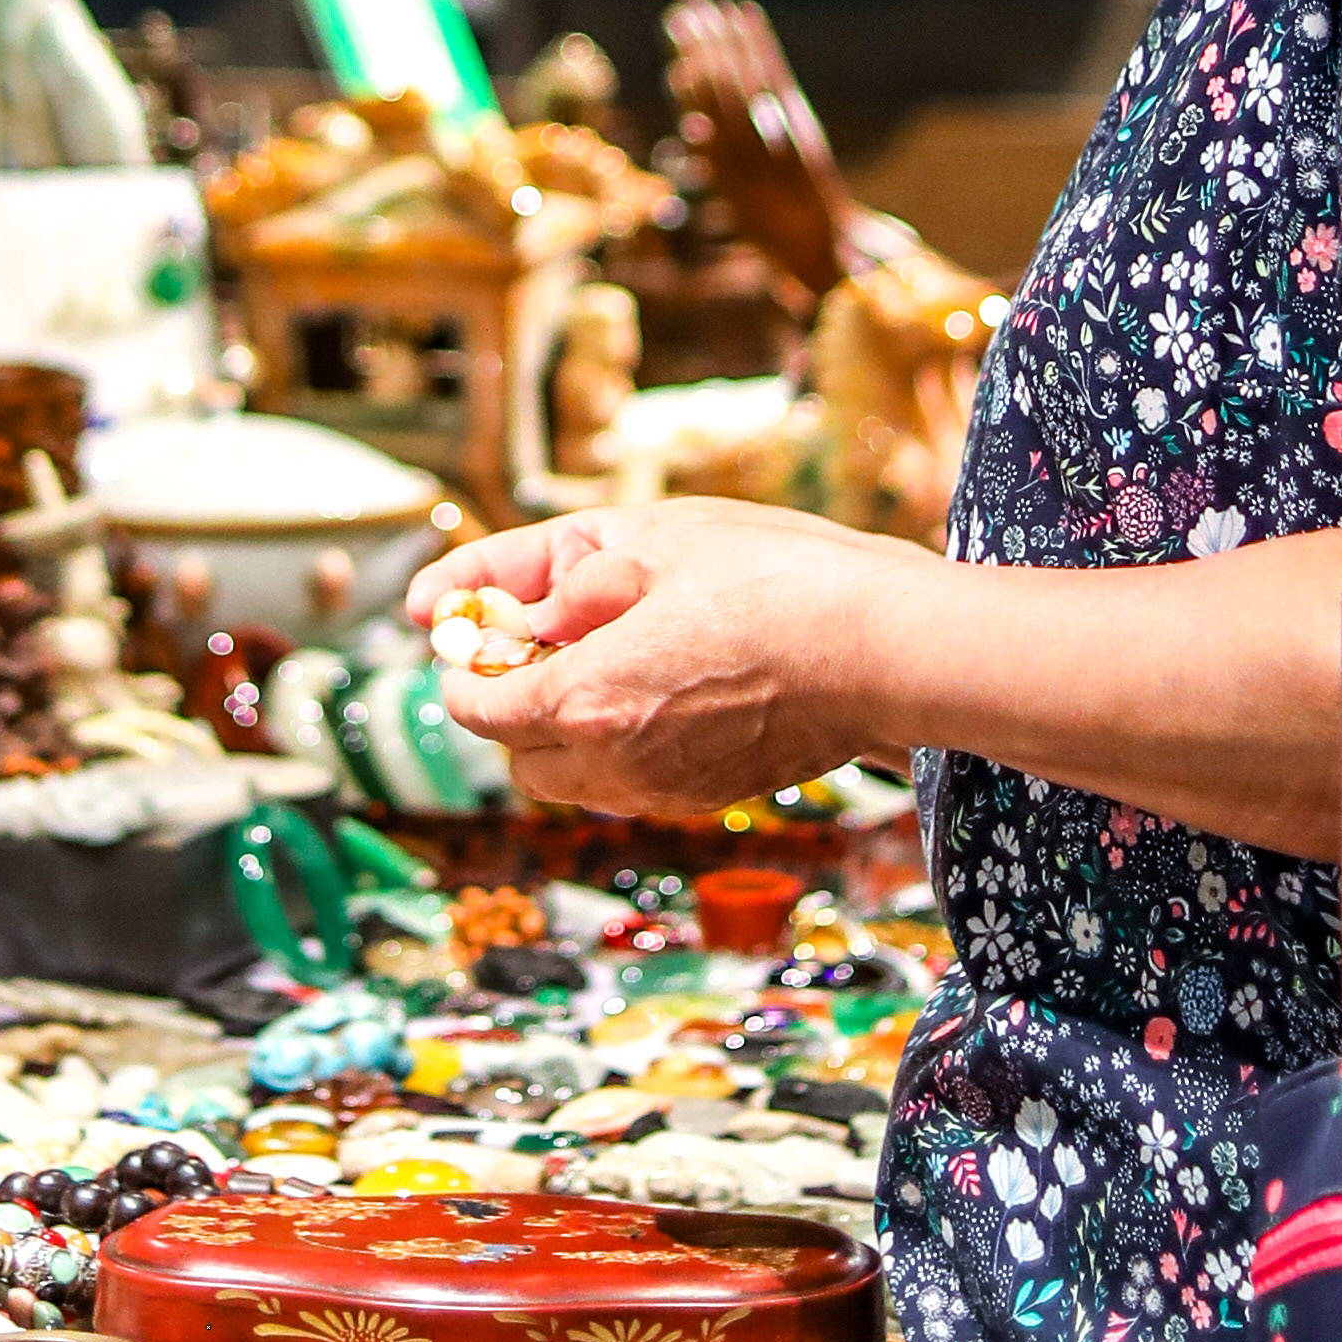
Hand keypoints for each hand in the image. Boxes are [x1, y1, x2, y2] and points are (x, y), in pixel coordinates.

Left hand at [407, 494, 920, 816]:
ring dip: (559, 733)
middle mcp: (614, 762)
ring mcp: (664, 790)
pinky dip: (617, 748)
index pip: (476, 707)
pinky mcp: (709, 798)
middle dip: (505, 706)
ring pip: (571, 781)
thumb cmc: (773, 578)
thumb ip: (570, 583)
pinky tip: (660, 690)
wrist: (882, 648)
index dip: (460, 669)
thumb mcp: (655, 543)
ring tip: (600, 665)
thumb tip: (522, 612)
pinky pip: (631, 785)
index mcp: (585, 697)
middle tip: (532, 648)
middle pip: (516, 757)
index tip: (466, 638)